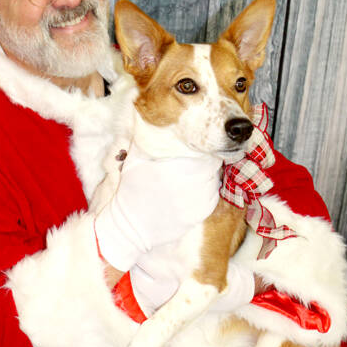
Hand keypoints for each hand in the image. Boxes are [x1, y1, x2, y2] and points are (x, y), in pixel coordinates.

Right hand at [95, 142, 220, 270]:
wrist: (132, 227)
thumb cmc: (131, 190)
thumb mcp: (135, 159)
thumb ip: (146, 137)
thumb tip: (153, 120)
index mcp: (177, 168)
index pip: (208, 153)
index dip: (206, 148)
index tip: (198, 147)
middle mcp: (192, 185)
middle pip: (214, 166)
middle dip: (208, 161)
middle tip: (197, 160)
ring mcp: (198, 202)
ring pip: (215, 181)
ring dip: (209, 176)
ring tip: (194, 174)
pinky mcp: (200, 215)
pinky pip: (213, 197)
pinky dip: (207, 191)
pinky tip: (192, 190)